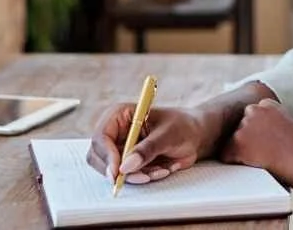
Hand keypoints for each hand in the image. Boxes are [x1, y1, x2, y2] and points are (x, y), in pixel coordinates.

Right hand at [86, 104, 210, 183]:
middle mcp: (115, 132)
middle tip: (144, 177)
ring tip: (160, 169)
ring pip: (112, 171)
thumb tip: (125, 167)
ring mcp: (119, 148)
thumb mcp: (168, 134)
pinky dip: (143, 177)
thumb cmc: (182, 126)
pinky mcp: (127, 162)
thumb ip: (147, 149)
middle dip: (120, 171)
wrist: (194, 135)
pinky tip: (161, 169)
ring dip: (136, 175)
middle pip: (98, 157)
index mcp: (119, 115)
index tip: (119, 172)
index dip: (107, 156)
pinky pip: (127, 177)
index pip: (101, 137)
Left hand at [221, 99, 292, 183]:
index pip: (250, 116)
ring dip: (242, 151)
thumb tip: (256, 131)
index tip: (268, 141)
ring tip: (266, 158)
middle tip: (266, 151)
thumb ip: (270, 121)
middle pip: (239, 127)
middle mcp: (254, 110)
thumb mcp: (288, 124)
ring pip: (231, 141)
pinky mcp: (237, 142)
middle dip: (247, 139)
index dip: (258, 133)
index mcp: (267, 103)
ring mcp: (244, 125)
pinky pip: (226, 155)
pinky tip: (256, 164)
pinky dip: (236, 163)